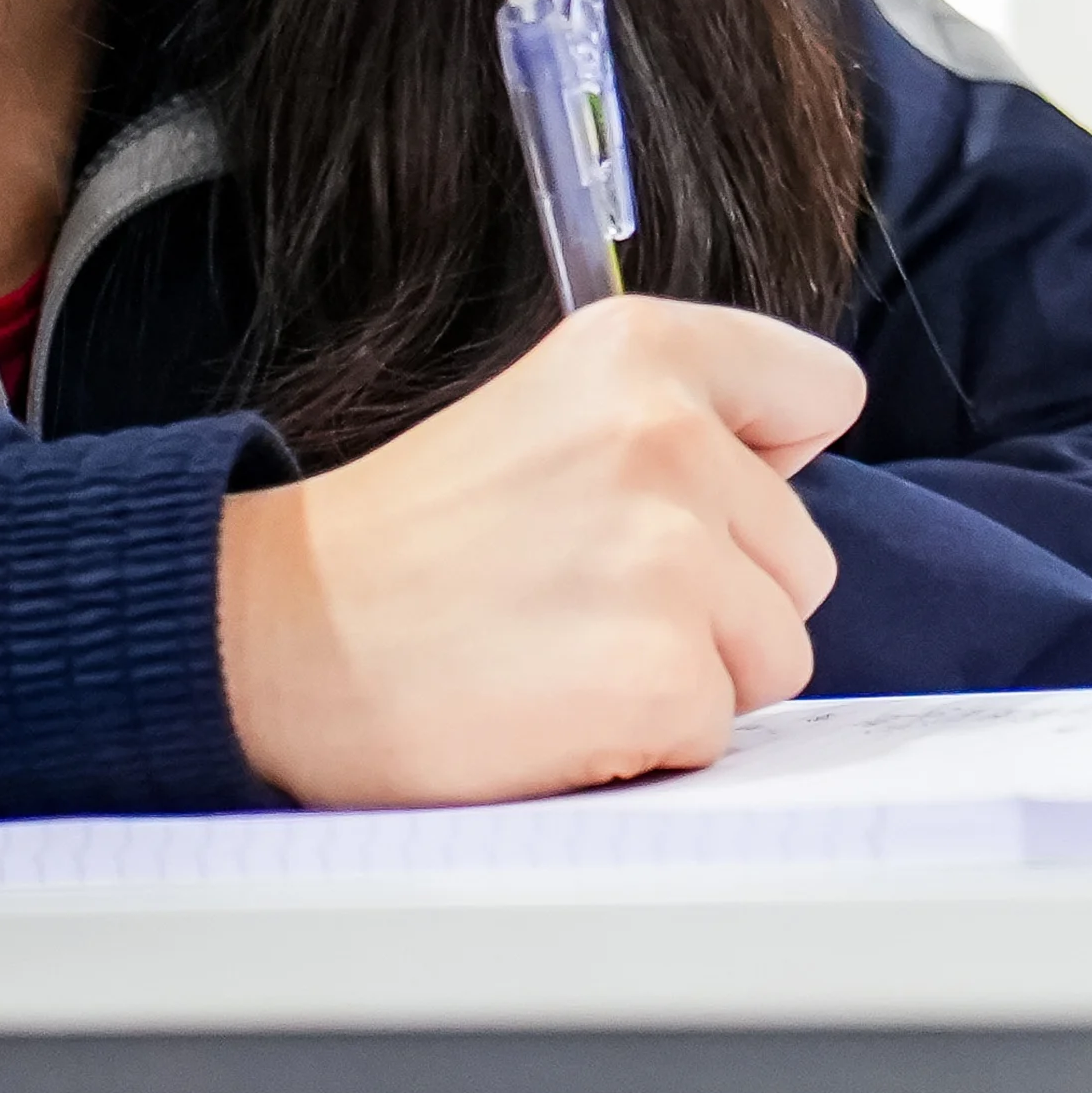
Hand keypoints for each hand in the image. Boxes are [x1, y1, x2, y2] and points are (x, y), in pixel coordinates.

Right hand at [215, 294, 867, 806]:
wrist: (269, 638)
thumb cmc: (402, 546)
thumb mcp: (546, 413)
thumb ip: (675, 423)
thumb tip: (785, 477)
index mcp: (642, 350)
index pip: (821, 392)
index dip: (769, 469)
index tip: (694, 504)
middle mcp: (666, 436)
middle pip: (803, 559)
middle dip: (720, 600)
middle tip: (584, 598)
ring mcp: (669, 557)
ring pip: (774, 652)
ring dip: (688, 675)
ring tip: (567, 650)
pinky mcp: (659, 673)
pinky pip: (715, 730)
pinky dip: (645, 742)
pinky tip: (554, 706)